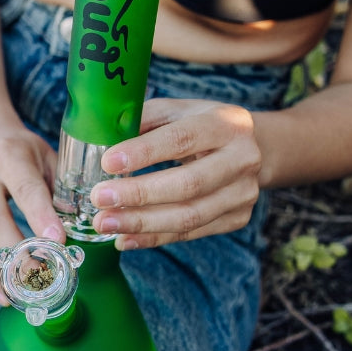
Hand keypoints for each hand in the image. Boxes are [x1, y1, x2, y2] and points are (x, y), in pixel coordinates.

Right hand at [0, 125, 65, 304]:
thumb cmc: (22, 152)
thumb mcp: (47, 156)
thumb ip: (61, 188)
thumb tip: (79, 226)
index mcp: (7, 157)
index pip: (25, 189)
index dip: (40, 216)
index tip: (58, 241)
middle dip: (18, 254)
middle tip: (42, 276)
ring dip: (1, 273)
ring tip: (25, 293)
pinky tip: (4, 295)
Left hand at [90, 99, 261, 249]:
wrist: (252, 148)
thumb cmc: (200, 126)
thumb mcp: (176, 111)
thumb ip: (143, 121)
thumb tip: (101, 140)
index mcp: (225, 123)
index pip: (181, 139)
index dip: (144, 152)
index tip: (108, 162)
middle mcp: (241, 159)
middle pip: (188, 184)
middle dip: (139, 194)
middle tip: (99, 198)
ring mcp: (243, 192)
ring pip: (190, 216)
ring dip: (142, 223)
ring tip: (105, 223)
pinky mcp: (237, 218)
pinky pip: (190, 234)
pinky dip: (153, 238)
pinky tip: (125, 238)